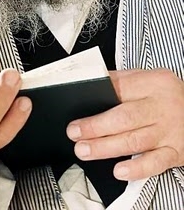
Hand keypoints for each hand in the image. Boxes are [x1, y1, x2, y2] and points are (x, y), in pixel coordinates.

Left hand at [66, 68, 183, 180]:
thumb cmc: (168, 95)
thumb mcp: (149, 78)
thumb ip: (122, 80)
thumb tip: (92, 83)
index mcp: (153, 83)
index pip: (120, 89)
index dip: (97, 98)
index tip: (78, 108)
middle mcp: (161, 107)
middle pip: (124, 117)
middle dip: (96, 127)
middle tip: (75, 133)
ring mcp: (168, 131)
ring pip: (134, 141)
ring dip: (106, 148)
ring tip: (85, 150)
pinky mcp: (175, 152)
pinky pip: (155, 162)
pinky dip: (136, 168)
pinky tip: (119, 170)